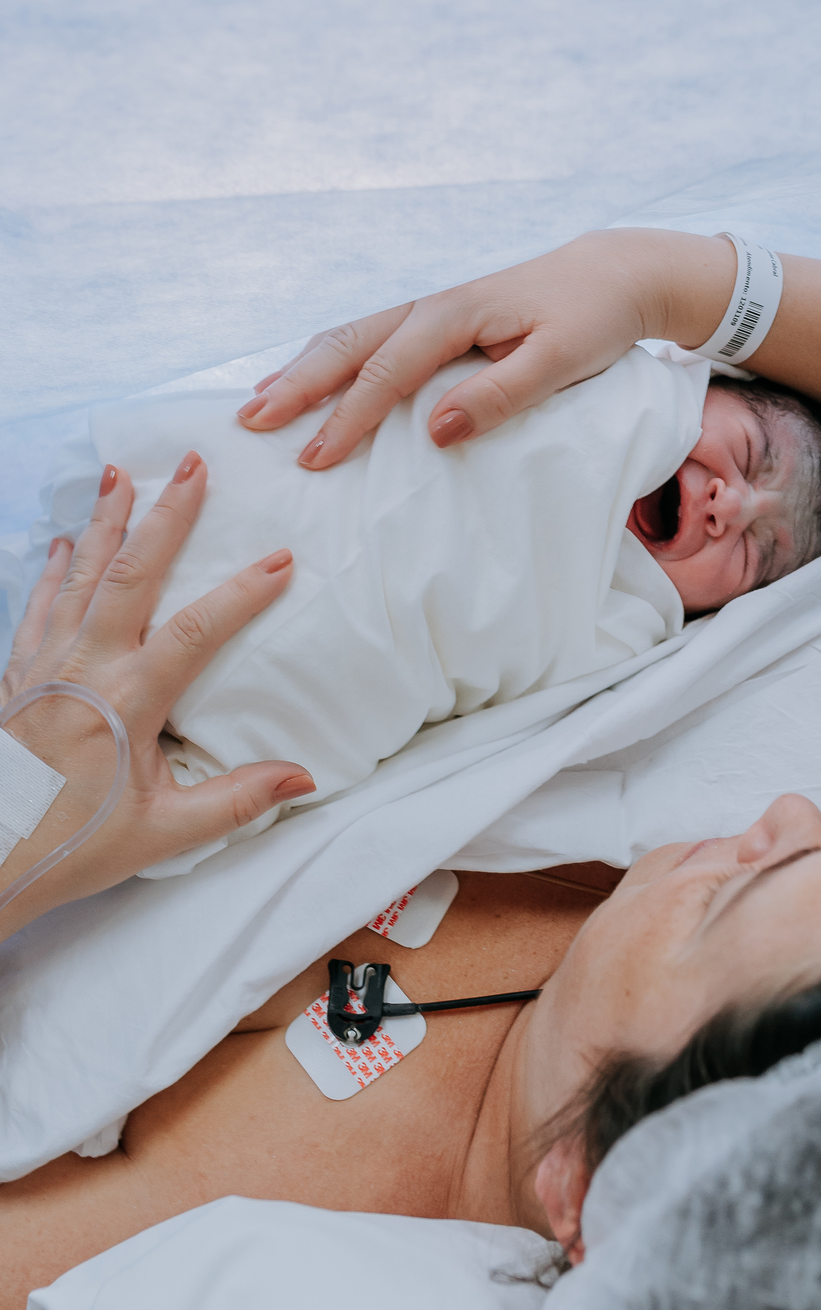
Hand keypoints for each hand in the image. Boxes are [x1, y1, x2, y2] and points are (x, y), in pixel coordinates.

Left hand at [0, 454, 313, 934]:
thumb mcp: (162, 834)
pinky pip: (37, 605)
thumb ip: (235, 800)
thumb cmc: (72, 844)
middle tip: (190, 465)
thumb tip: (303, 778)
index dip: (242, 593)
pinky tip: (60, 544)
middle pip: (131, 574)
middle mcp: (85, 668)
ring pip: (78, 575)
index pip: (196, 631)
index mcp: (127, 702)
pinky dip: (52, 570)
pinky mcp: (18, 673)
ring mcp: (45, 664)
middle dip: (164, 515)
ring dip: (103, 522)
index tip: (281, 561)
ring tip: (120, 474)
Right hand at [236, 229, 734, 466]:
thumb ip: (501, 396)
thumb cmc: (592, 320)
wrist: (614, 273)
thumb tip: (436, 429)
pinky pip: (371, 335)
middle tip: (249, 423)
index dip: (346, 419)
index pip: (386, 373)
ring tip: (260, 400)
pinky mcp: (438, 315)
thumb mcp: (560, 361)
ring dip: (303, 367)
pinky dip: (333, 356)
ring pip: (351, 335)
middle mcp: (431, 304)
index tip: (312, 460)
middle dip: (297, 384)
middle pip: (348, 345)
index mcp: (456, 314)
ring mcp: (431, 305)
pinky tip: (311, 376)